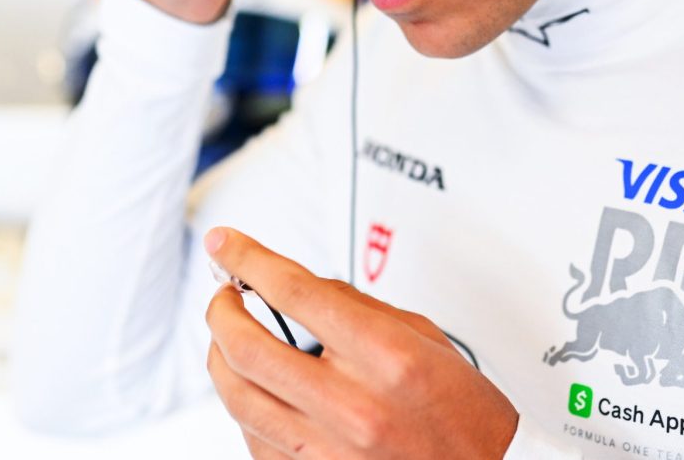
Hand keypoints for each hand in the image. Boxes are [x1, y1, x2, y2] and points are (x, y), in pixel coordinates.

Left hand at [203, 228, 519, 458]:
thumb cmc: (464, 414)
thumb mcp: (427, 339)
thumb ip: (361, 308)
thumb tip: (307, 285)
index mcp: (385, 356)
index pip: (295, 292)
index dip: (249, 259)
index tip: (227, 244)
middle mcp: (352, 405)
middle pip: (248, 346)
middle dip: (221, 308)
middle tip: (223, 294)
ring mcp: (328, 449)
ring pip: (236, 395)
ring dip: (219, 356)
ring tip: (228, 338)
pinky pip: (251, 437)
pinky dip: (241, 404)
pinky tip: (251, 387)